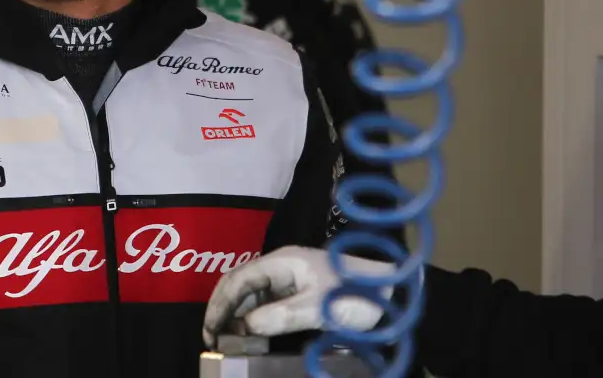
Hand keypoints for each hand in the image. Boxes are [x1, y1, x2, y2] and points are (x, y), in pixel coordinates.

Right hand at [202, 245, 394, 348]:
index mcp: (283, 261)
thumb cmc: (358, 294)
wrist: (392, 292)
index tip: (211, 331)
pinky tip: (249, 337)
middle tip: (211, 340)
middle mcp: (281, 267)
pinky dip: (252, 321)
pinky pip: (265, 305)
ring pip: (250, 296)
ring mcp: (289, 280)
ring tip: (226, 342)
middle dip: (221, 310)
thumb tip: (246, 328)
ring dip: (235, 317)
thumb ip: (282, 316)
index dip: (220, 304)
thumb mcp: (319, 308)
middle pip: (239, 285)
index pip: (239, 279)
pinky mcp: (297, 294)